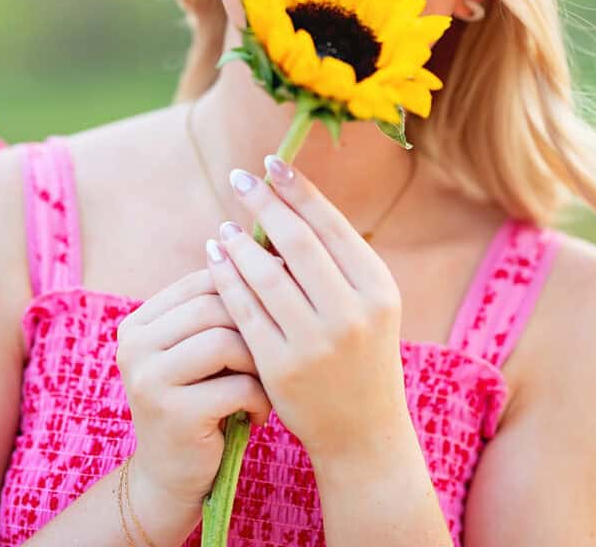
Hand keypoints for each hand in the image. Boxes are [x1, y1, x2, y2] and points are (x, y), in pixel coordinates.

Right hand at [115, 268, 272, 510]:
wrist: (170, 478)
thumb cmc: (199, 402)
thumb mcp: (198, 351)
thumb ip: (217, 309)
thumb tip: (273, 255)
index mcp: (139, 323)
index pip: (201, 281)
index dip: (246, 282)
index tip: (282, 292)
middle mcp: (133, 346)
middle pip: (213, 306)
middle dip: (254, 322)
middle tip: (279, 343)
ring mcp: (148, 380)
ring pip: (224, 341)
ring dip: (259, 360)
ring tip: (268, 378)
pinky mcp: (173, 415)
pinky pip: (237, 386)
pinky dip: (260, 397)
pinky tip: (261, 412)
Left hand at [205, 155, 409, 463]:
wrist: (364, 432)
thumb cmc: (363, 354)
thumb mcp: (370, 305)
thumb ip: (338, 261)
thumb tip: (289, 202)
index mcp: (379, 288)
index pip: (332, 226)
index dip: (299, 190)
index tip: (272, 163)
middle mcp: (353, 313)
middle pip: (298, 244)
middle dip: (265, 204)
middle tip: (240, 178)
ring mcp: (317, 343)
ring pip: (266, 277)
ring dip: (240, 244)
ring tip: (225, 225)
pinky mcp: (282, 369)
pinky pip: (245, 313)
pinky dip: (227, 280)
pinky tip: (216, 258)